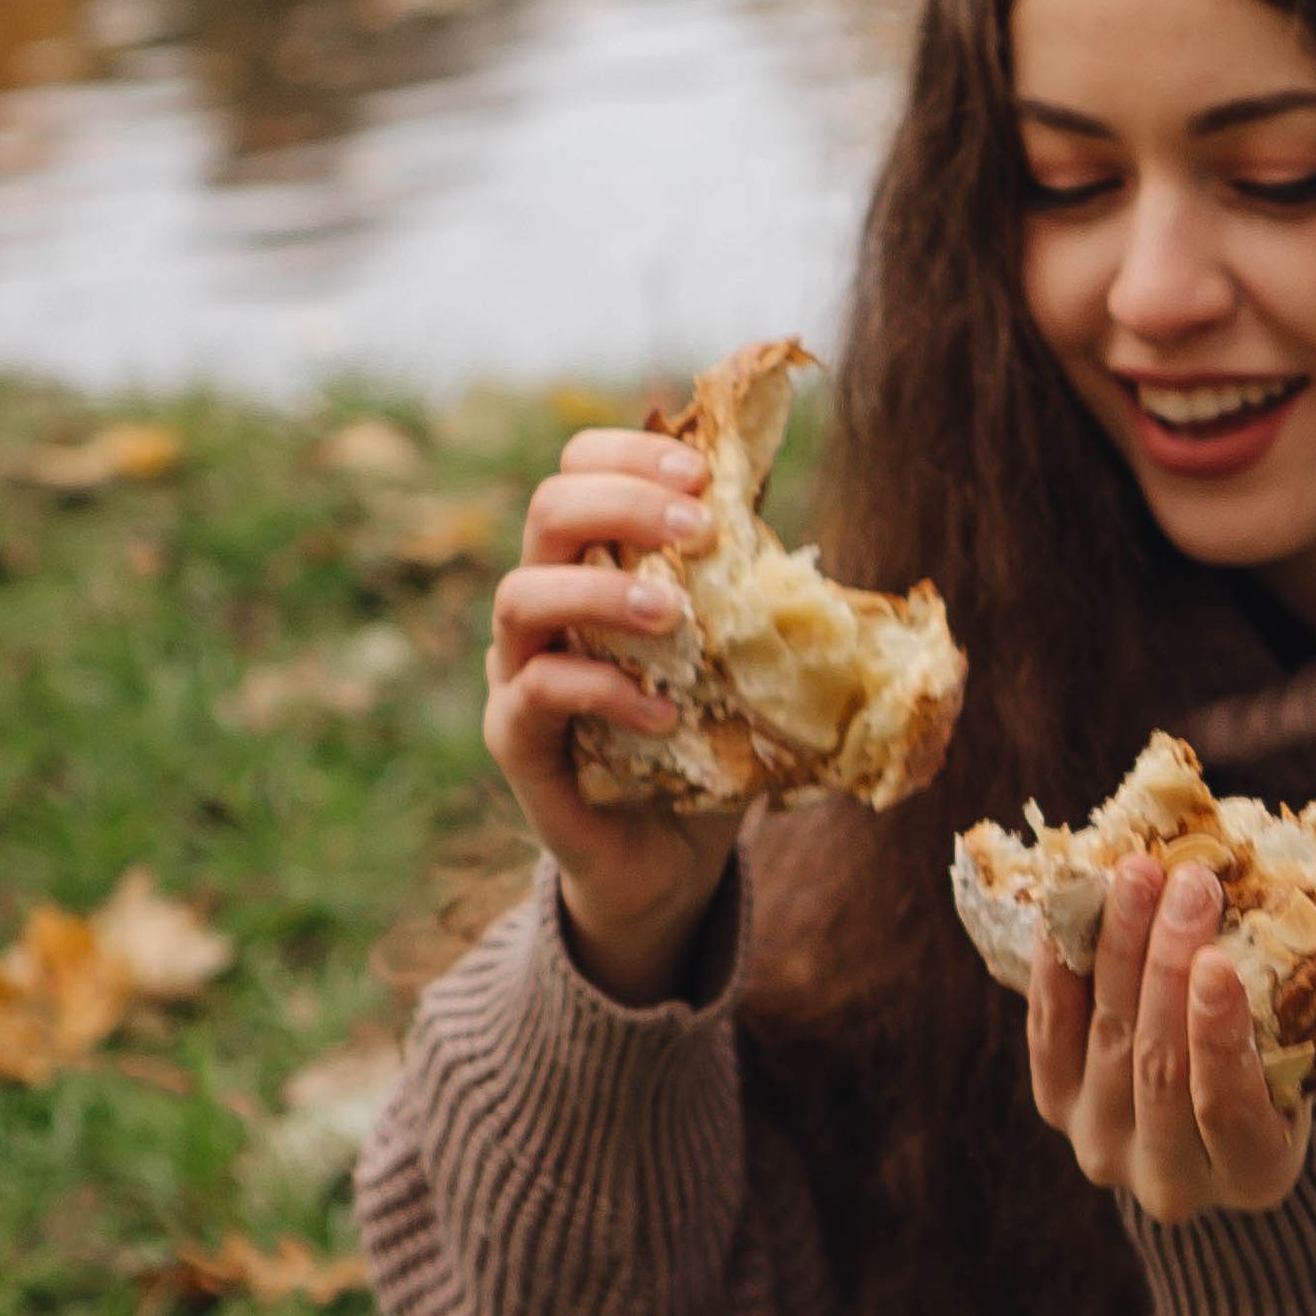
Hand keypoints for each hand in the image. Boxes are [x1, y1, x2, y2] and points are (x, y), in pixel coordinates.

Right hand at [485, 427, 741, 1004]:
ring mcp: (516, 671)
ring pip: (521, 595)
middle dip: (625, 502)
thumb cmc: (705, 743)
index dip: (631, 454)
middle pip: (548, 510)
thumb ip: (749, 592)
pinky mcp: (515, 740)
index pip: (580, 471)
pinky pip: (536, 693)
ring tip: (674, 614)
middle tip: (698, 528)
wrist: (666, 861)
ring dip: (602, 591)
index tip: (698, 474)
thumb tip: (801, 535)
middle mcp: (542, 606)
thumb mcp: (738, 656)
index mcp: (589, 565)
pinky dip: (602, 691)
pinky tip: (663, 713)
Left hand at [1028, 854, 1309, 1222]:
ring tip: (1140, 874)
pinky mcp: (1056, 1105)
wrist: (1207, 1112)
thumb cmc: (1280, 1068)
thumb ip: (1297, 1006)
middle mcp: (1170, 1180)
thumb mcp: (1307, 1055)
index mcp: (1254, 1174)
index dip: (1219, 1037)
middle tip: (1190, 884)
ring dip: (1121, 945)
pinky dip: (1059, 963)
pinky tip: (1074, 904)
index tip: (1218, 961)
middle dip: (1170, 964)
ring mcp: (1102, 1145)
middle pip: (1158, 1064)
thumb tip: (1300, 901)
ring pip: (1107, 1037)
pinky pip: (1048, 1028)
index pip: (1229, 1111)